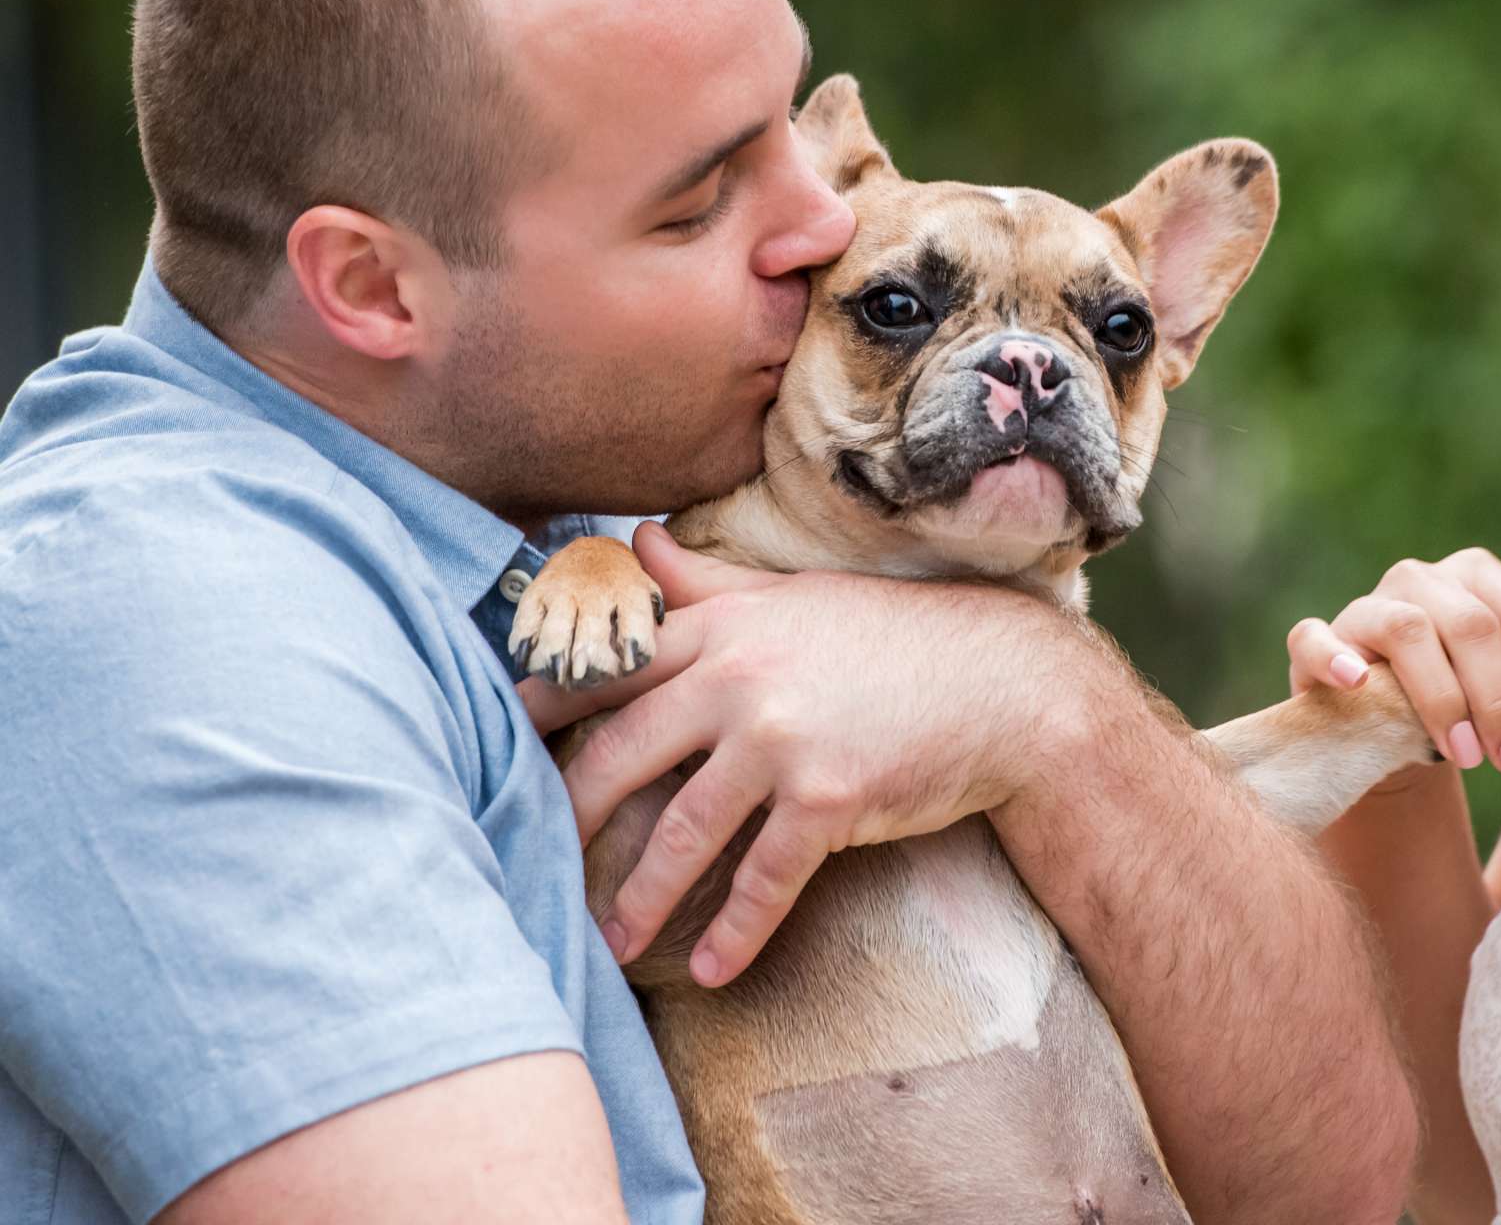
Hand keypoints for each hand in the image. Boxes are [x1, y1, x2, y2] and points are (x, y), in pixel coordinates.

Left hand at [518, 522, 1078, 986]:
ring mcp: (783, 741)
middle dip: (568, 817)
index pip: (608, 666)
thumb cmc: (895, 637)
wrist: (1004, 683)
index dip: (540, 704)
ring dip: (640, 897)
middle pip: (621, 756)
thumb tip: (636, 541)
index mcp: (724, 628)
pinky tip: (711, 969)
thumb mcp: (794, 597)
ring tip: (609, 944)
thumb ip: (706, 583)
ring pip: (683, 831)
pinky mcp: (829, 798)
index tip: (486, 738)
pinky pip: (764, 879)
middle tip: (527, 862)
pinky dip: (735, 930)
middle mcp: (741, 680)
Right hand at [1286, 548, 1500, 799]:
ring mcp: (1369, 604)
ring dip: (1442, 697)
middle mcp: (1427, 579)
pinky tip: (1357, 685)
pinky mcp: (1318, 640)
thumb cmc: (1460, 709)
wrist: (1381, 724)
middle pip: (1474, 625)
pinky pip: (1314, 636)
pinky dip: (1333, 656)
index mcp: (1483, 582)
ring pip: (1408, 628)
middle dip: (1500, 700)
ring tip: (1462, 756)